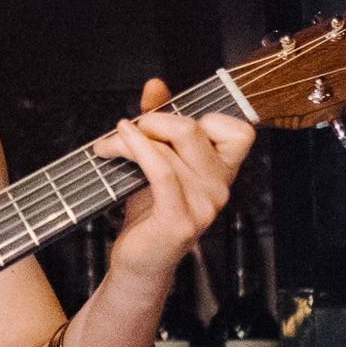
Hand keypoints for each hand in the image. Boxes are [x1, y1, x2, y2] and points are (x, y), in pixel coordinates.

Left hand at [95, 78, 254, 285]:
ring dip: (128, 139)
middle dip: (151, 121)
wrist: (138, 262)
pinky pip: (161, 170)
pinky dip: (136, 148)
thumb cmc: (148, 211)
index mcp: (223, 172)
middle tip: (124, 130)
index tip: (165, 124)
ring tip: (106, 145)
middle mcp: (221, 188)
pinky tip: (117, 142)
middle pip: (191, 129)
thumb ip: (160, 121)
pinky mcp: (180, 220)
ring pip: (167, 147)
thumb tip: (156, 84)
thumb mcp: (157, 161)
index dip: (202, 117)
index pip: (239, 130)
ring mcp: (204, 206)